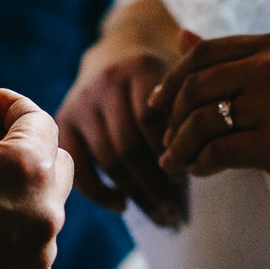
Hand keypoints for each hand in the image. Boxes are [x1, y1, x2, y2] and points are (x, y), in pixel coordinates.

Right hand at [0, 88, 72, 268]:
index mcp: (28, 169)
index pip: (39, 120)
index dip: (11, 105)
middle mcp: (46, 213)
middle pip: (54, 162)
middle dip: (25, 146)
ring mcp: (39, 253)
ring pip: (44, 204)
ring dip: (20, 187)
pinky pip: (32, 240)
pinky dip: (13, 224)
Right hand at [57, 44, 184, 226]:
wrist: (116, 51)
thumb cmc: (161, 76)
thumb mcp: (179, 76)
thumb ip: (192, 107)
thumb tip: (206, 160)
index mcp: (139, 68)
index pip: (152, 122)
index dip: (170, 153)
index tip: (189, 177)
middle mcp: (106, 83)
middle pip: (130, 146)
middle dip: (156, 186)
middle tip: (177, 215)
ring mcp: (82, 102)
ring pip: (110, 160)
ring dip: (136, 195)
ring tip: (160, 217)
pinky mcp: (63, 120)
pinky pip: (78, 165)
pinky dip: (99, 192)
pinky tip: (123, 206)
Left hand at [149, 31, 269, 212]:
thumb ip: (233, 59)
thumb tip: (181, 34)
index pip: (203, 53)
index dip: (172, 80)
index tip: (156, 106)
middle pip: (195, 86)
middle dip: (171, 118)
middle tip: (167, 143)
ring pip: (201, 121)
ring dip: (179, 147)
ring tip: (175, 163)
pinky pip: (217, 152)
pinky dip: (200, 165)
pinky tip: (201, 171)